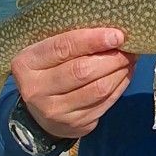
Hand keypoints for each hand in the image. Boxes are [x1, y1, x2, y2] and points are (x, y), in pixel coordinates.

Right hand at [10, 27, 135, 139]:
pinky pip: (105, 103)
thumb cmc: (46, 69)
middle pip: (83, 70)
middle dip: (112, 57)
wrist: (37, 111)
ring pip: (98, 89)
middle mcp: (36, 90)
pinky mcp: (74, 124)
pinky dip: (120, 86)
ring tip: (129, 60)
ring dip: (120, 72)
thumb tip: (111, 30)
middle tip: (128, 48)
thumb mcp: (45, 52)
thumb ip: (69, 40)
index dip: (93, 40)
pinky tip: (124, 74)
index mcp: (26, 64)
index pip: (63, 48)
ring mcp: (55, 111)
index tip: (117, 35)